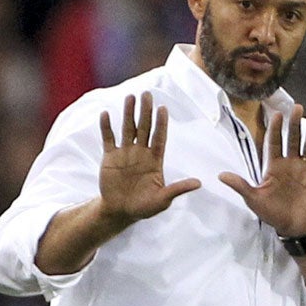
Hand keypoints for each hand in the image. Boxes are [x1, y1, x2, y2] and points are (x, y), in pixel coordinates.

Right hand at [99, 92, 200, 223]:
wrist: (120, 212)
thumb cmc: (144, 207)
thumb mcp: (162, 200)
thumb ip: (178, 190)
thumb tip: (199, 184)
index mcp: (154, 160)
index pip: (159, 137)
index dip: (161, 123)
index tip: (163, 108)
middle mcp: (141, 152)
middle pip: (144, 127)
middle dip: (146, 111)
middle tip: (147, 94)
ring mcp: (125, 153)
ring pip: (128, 128)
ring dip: (129, 113)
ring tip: (130, 97)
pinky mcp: (110, 157)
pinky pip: (108, 139)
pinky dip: (106, 127)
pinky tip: (106, 114)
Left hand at [219, 103, 305, 237]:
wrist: (292, 227)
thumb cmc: (272, 213)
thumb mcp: (254, 199)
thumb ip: (240, 185)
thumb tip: (220, 175)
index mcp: (274, 167)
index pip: (274, 143)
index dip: (275, 130)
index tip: (276, 115)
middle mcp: (291, 165)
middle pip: (293, 140)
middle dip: (294, 125)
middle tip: (296, 107)